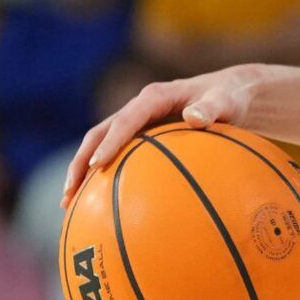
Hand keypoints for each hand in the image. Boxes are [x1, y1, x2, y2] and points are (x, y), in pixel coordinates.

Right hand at [61, 64, 262, 205]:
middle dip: (82, 160)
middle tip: (69, 191)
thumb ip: (213, 108)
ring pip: (100, 146)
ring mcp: (137, 123)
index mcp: (155, 97)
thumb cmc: (231, 97)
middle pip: (100, 133)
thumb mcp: (227, 100)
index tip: (98, 164)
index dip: (111, 141)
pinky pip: (118, 157)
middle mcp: (139, 109)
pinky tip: (99, 207)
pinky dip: (104, 178)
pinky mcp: (141, 137)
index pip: (126, 119)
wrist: (231, 93)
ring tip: (68, 204)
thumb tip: (194, 118)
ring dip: (82, 172)